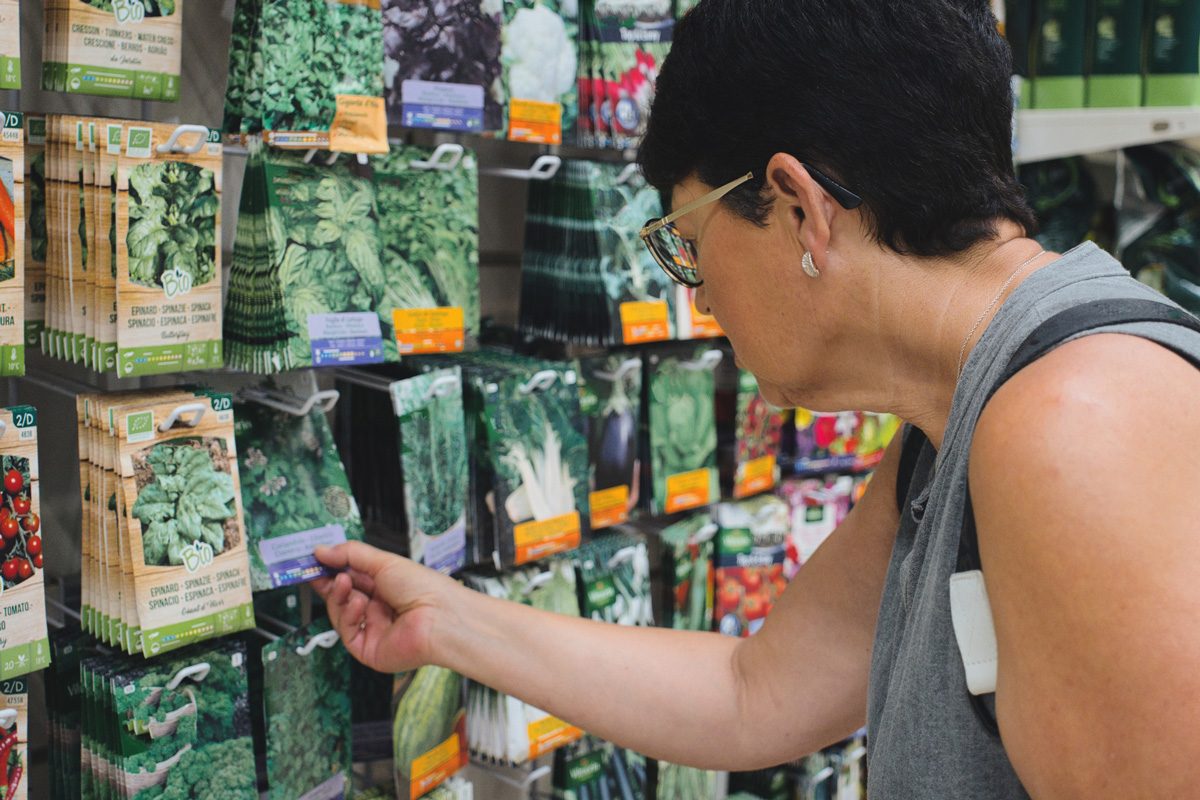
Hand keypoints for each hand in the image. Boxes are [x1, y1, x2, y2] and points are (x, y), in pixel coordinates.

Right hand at [312, 541, 457, 672]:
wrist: (439, 617)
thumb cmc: (423, 587)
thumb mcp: (384, 562)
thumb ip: (351, 555)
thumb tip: (322, 550)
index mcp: (386, 587)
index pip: (352, 578)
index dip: (332, 570)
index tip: (314, 560)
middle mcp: (379, 608)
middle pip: (343, 596)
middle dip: (330, 583)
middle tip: (314, 571)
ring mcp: (373, 630)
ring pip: (341, 613)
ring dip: (339, 596)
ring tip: (343, 582)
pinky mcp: (369, 650)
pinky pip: (348, 633)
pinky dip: (348, 616)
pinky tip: (358, 604)